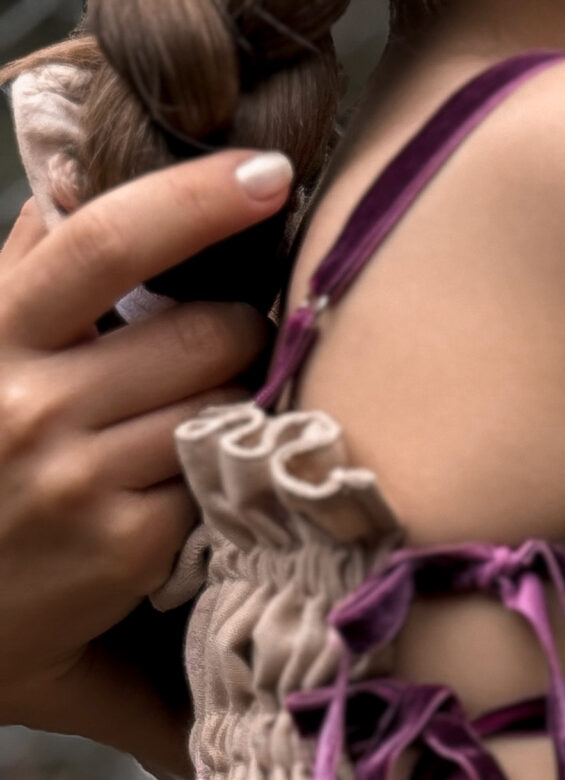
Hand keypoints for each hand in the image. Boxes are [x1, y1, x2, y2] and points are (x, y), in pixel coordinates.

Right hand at [0, 149, 289, 726]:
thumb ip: (27, 274)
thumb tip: (75, 186)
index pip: (106, 238)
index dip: (196, 201)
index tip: (265, 175)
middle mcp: (33, 400)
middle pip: (203, 334)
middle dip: (242, 332)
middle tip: (236, 346)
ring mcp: (81, 479)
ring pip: (222, 411)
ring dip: (243, 409)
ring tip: (215, 419)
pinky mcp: (123, 548)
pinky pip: (215, 488)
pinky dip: (227, 480)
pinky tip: (209, 486)